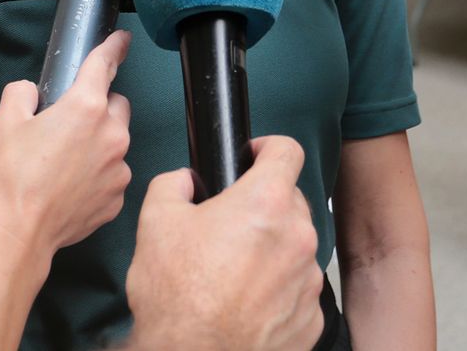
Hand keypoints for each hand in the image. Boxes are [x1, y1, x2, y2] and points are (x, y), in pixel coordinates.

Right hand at [0, 31, 132, 257]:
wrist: (19, 233)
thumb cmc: (12, 177)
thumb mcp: (5, 122)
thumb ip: (20, 94)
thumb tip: (29, 93)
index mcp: (85, 106)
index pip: (105, 64)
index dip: (114, 47)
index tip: (123, 40)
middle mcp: (112, 134)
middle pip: (117, 105)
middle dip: (100, 106)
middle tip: (70, 122)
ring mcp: (118, 169)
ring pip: (116, 143)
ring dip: (99, 143)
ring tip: (65, 161)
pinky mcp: (117, 199)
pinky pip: (113, 176)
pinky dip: (98, 175)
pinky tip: (71, 185)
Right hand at [126, 136, 324, 350]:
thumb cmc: (178, 299)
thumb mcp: (156, 221)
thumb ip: (174, 184)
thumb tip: (185, 181)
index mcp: (266, 203)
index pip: (287, 150)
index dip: (267, 147)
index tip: (253, 157)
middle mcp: (298, 237)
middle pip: (291, 200)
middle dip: (264, 205)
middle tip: (230, 224)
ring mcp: (308, 281)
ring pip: (295, 247)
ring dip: (272, 249)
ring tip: (234, 271)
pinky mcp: (310, 319)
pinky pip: (297, 289)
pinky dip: (278, 289)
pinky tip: (246, 301)